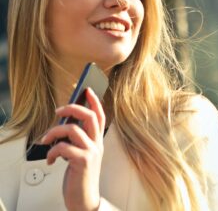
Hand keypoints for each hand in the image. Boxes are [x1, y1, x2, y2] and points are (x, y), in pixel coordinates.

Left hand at [41, 88, 105, 210]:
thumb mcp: (81, 153)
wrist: (84, 199)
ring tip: (46, 139)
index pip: (100, 115)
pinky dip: (52, 151)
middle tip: (59, 110)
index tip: (87, 90)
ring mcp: (91, 152)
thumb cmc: (80, 175)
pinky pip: (64, 147)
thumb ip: (77, 138)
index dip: (95, 101)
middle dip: (73, 108)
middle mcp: (97, 143)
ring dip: (54, 131)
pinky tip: (50, 159)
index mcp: (97, 140)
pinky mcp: (83, 161)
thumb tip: (64, 122)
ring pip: (73, 129)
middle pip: (90, 116)